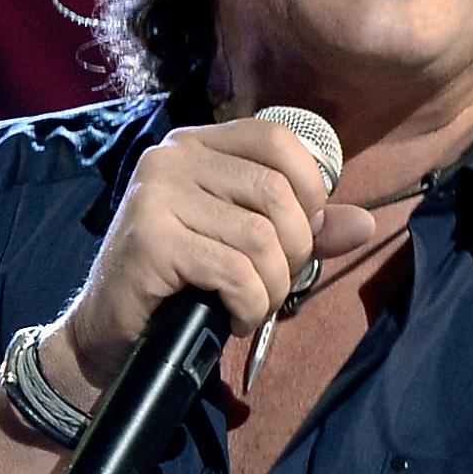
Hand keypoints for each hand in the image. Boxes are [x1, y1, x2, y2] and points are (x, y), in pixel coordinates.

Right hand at [47, 117, 379, 396]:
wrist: (109, 333)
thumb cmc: (182, 285)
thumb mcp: (248, 248)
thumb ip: (304, 230)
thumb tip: (364, 223)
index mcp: (198, 146)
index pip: (278, 140)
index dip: (309, 190)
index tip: (299, 236)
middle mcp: (171, 158)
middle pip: (277, 193)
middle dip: (295, 251)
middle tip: (274, 285)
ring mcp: (156, 195)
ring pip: (260, 238)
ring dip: (272, 288)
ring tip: (252, 306)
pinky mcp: (150, 240)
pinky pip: (234, 272)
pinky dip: (249, 305)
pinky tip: (233, 318)